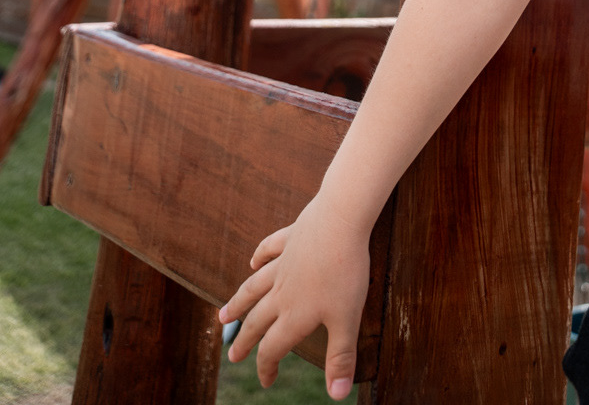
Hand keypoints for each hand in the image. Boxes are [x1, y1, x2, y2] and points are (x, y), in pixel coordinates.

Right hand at [218, 194, 369, 397]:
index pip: (273, 348)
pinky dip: (259, 258)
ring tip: (223, 316)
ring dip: (239, 303)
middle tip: (232, 356)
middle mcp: (282, 291)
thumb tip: (337, 396)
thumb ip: (340, 357)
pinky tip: (253, 263)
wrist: (340, 219)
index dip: (267, 368)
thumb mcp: (347, 319)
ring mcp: (284, 262)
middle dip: (245, 341)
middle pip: (257, 321)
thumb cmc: (346, 271)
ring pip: (255, 287)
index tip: (267, 381)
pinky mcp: (291, 237)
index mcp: (294, 314)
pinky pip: (270, 249)